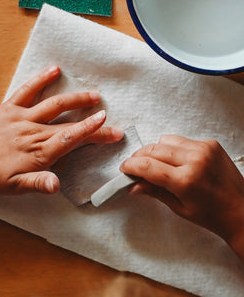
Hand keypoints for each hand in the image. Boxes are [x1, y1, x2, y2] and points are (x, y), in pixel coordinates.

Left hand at [0, 65, 122, 194]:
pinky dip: (40, 79)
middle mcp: (33, 131)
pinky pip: (27, 91)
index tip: (112, 129)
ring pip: (53, 105)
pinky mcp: (8, 107)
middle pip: (68, 123)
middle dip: (92, 120)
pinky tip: (53, 70)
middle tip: (110, 117)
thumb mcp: (13, 186)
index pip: (72, 140)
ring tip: (92, 94)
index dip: (94, 134)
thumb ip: (37, 184)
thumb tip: (58, 185)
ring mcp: (21, 117)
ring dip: (74, 99)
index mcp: (37, 152)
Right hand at [121, 135, 243, 257]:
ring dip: (155, 151)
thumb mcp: (179, 208)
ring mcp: (203, 149)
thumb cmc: (212, 215)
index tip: (124, 169)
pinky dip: (173, 148)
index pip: (147, 165)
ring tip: (157, 164)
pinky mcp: (210, 143)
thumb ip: (154, 191)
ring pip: (164, 140)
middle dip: (139, 157)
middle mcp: (194, 160)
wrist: (243, 211)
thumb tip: (132, 186)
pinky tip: (176, 161)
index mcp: (185, 180)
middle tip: (134, 167)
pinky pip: (181, 140)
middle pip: (153, 149)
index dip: (130, 165)